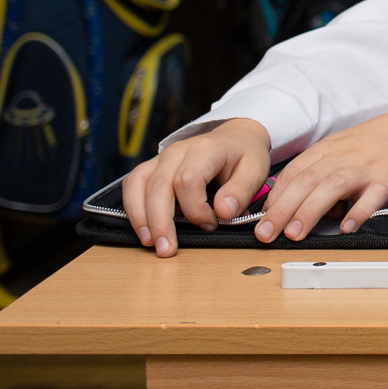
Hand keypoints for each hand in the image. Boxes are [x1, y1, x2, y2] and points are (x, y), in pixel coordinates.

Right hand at [122, 118, 273, 256]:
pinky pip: (132, 184)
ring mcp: (161, 157)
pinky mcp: (152, 166)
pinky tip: (142, 229)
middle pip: (159, 185)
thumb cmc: (244, 156)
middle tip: (167, 249)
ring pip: (138, 184)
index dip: (196, 208)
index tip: (211, 224)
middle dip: (161, 221)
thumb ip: (241, 191)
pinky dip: (132, 207)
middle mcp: (178, 150)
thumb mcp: (255, 170)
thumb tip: (223, 212)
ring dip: (140, 216)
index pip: (188, 180)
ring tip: (150, 242)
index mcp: (206, 149)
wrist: (235, 138)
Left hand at [252, 98, 387, 241]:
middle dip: (282, 209)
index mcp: (330, 150)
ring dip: (309, 211)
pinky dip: (358, 211)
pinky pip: (373, 195)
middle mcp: (344, 156)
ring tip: (295, 234)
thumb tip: (296, 205)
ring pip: (332, 186)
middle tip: (266, 234)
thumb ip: (321, 172)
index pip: (293, 173)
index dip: (274, 198)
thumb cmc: (382, 144)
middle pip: (306, 181)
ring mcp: (368, 167)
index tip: (261, 221)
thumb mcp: (345, 149)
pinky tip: (347, 227)